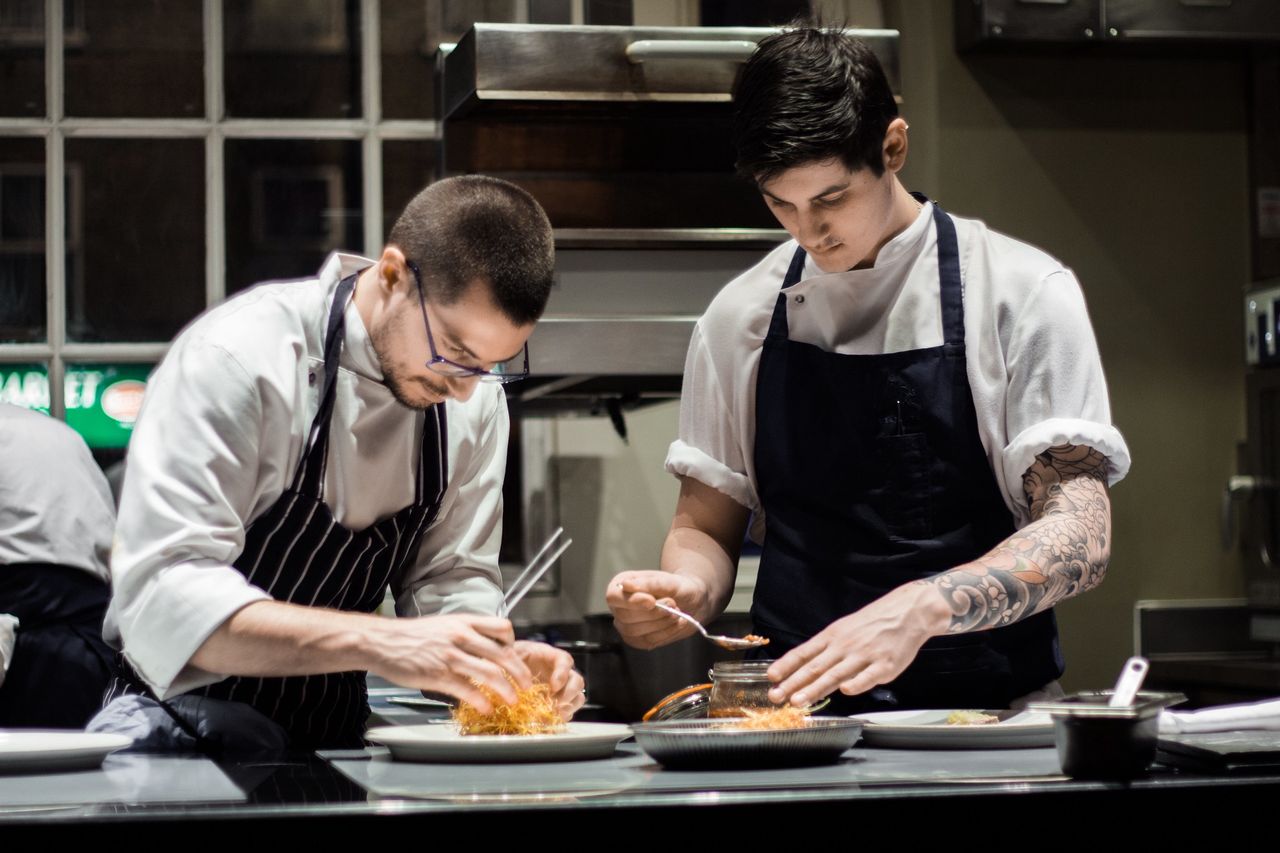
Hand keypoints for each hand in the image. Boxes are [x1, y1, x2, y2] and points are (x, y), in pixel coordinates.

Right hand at [365, 614, 531, 713]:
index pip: (502, 627)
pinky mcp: (439, 675)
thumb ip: (465, 633)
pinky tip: (486, 707)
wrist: (382, 642)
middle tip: (526, 684)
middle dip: (519, 673)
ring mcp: (451, 656)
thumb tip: (484, 648)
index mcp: (464, 622)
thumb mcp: (443, 625)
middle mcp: (461, 636)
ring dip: (506, 689)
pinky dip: (481, 701)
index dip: (514, 644)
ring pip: (490, 673)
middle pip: (503, 654)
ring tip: (513, 700)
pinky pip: (468, 690)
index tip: (516, 656)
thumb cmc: (411, 635)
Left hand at [513, 640, 585, 720]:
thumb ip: (515, 663)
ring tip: (555, 714)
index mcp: (549, 656)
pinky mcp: (556, 703)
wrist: (503, 669)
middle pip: (577, 681)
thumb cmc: (508, 659)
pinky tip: (548, 720)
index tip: (554, 686)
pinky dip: (561, 717)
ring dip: (568, 707)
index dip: (563, 673)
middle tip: (556, 704)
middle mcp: (559, 672)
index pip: (565, 660)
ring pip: (577, 697)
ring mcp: (560, 689)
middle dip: (569, 694)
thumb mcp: (510, 655)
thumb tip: (518, 676)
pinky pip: (568, 712)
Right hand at [605, 570, 710, 649]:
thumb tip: (625, 585)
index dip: (631, 601)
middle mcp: (619, 606)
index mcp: (620, 585)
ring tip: (677, 613)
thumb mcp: (668, 581)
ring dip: (660, 623)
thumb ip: (648, 584)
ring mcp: (625, 625)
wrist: (689, 602)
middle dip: (653, 613)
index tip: (652, 601)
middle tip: (673, 605)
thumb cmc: (677, 587)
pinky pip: (646, 642)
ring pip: (635, 632)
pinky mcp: (636, 640)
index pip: (613, 596)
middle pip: (625, 616)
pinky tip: (677, 623)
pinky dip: (665, 633)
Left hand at [766, 583, 948, 705]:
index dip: (786, 665)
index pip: (804, 652)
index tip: (771, 676)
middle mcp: (845, 645)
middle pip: (815, 667)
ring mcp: (865, 656)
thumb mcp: (843, 628)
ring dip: (815, 689)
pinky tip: (845, 692)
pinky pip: (868, 676)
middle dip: (793, 683)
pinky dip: (857, 683)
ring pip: (836, 674)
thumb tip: (803, 665)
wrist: (907, 612)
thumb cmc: (872, 623)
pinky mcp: (885, 665)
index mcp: (833, 636)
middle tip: (777, 695)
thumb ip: (826, 648)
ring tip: (799, 700)